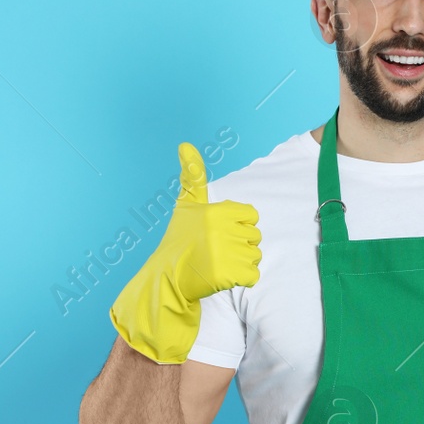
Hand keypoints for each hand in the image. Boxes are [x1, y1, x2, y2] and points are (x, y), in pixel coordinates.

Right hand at [110, 143, 261, 363]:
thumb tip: (185, 144)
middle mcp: (222, 230)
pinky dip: (243, 279)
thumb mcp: (187, 205)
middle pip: (255, 237)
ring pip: (255, 256)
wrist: (168, 278)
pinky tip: (223, 276)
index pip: (252, 216)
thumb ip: (192, 176)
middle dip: (240, 245)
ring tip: (218, 263)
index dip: (238, 226)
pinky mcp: (229, 276)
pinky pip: (254, 276)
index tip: (219, 233)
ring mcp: (226, 254)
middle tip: (216, 250)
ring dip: (241, 263)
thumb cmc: (180, 240)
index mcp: (218, 211)